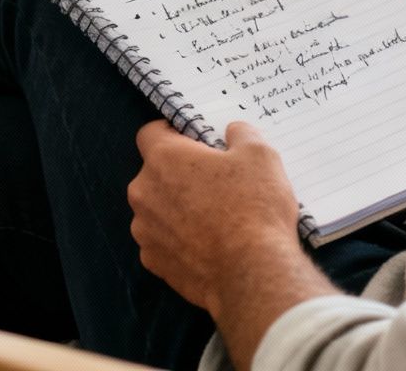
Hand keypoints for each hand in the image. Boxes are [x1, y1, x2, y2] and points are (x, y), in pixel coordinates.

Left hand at [128, 121, 306, 315]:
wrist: (253, 274)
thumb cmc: (255, 209)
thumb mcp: (261, 155)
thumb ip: (242, 134)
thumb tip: (234, 132)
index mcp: (163, 159)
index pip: (151, 133)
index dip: (174, 134)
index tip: (196, 143)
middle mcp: (144, 193)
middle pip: (155, 173)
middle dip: (180, 175)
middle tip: (215, 183)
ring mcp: (145, 231)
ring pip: (157, 210)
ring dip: (178, 209)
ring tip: (215, 218)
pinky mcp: (155, 262)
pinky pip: (163, 242)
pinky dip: (180, 241)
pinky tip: (209, 245)